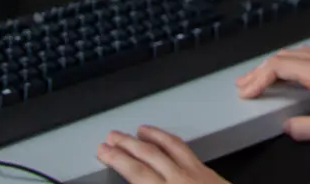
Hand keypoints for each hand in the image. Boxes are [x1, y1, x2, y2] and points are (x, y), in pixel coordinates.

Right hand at [97, 127, 227, 183]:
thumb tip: (133, 179)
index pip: (136, 173)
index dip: (117, 160)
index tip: (103, 151)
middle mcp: (179, 180)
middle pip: (148, 156)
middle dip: (126, 145)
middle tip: (111, 137)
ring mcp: (194, 173)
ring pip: (166, 147)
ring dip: (148, 137)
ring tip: (134, 131)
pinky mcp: (206, 170)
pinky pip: (184, 148)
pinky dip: (170, 140)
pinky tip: (165, 139)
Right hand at [236, 45, 309, 140]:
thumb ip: (305, 128)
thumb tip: (286, 126)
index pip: (279, 66)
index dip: (258, 78)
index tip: (246, 92)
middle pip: (284, 56)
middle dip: (261, 69)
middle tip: (244, 84)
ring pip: (296, 53)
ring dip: (276, 64)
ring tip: (262, 78)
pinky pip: (308, 55)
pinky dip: (291, 63)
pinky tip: (290, 74)